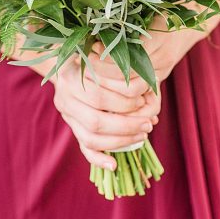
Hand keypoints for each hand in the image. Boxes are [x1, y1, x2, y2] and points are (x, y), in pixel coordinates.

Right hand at [51, 54, 159, 170]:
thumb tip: (153, 79)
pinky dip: (98, 158)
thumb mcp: (105, 53)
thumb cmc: (97, 55)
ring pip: (90, 138)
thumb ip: (122, 66)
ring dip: (120, 141)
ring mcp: (67, 115)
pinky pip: (83, 148)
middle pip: (96, 120)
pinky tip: (114, 165)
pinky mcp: (72, 127)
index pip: (99, 95)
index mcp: (73, 75)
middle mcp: (65, 97)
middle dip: (127, 125)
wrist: (68, 61)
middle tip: (148, 123)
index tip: (144, 99)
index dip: (124, 101)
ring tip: (143, 135)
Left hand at [89, 11, 219, 85]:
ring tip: (94, 71)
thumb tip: (95, 24)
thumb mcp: (150, 8)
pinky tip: (105, 81)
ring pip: (132, 89)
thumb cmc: (169, 8)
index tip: (92, 46)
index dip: (107, 56)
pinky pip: (138, 92)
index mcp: (161, 37)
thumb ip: (128, 18)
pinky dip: (119, 90)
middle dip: (104, 72)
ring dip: (110, 85)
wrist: (195, 21)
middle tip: (88, 59)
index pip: (129, 56)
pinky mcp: (160, 78)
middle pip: (129, 77)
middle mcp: (163, 57)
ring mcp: (163, 70)